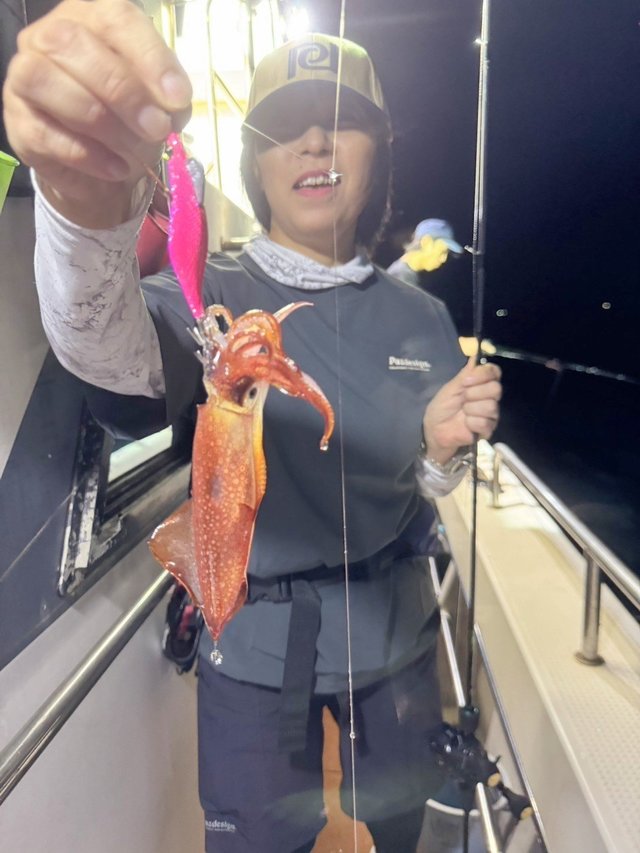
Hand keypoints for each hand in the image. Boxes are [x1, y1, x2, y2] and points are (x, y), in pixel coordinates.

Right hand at [2, 0, 191, 225]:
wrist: (101, 168)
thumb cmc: (128, 121)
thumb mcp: (156, 103)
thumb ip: (165, 97)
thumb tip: (172, 107)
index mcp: (90, 18)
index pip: (115, 18)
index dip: (149, 58)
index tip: (178, 98)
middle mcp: (48, 37)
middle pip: (73, 44)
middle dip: (124, 91)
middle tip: (157, 127)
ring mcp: (24, 77)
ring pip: (49, 83)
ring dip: (104, 123)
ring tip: (136, 151)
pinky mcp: (18, 122)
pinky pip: (46, 134)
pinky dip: (89, 156)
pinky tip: (116, 168)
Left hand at [422, 358, 501, 463]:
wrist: (435, 429)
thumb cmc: (442, 407)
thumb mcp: (451, 387)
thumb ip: (466, 373)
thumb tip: (476, 354)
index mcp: (481, 384)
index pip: (494, 372)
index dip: (483, 375)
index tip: (467, 381)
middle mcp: (489, 397)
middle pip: (496, 388)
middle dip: (475, 393)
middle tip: (463, 399)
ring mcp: (491, 413)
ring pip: (491, 406)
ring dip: (471, 409)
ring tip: (462, 413)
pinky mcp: (488, 429)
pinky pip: (486, 422)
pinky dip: (472, 423)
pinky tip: (466, 424)